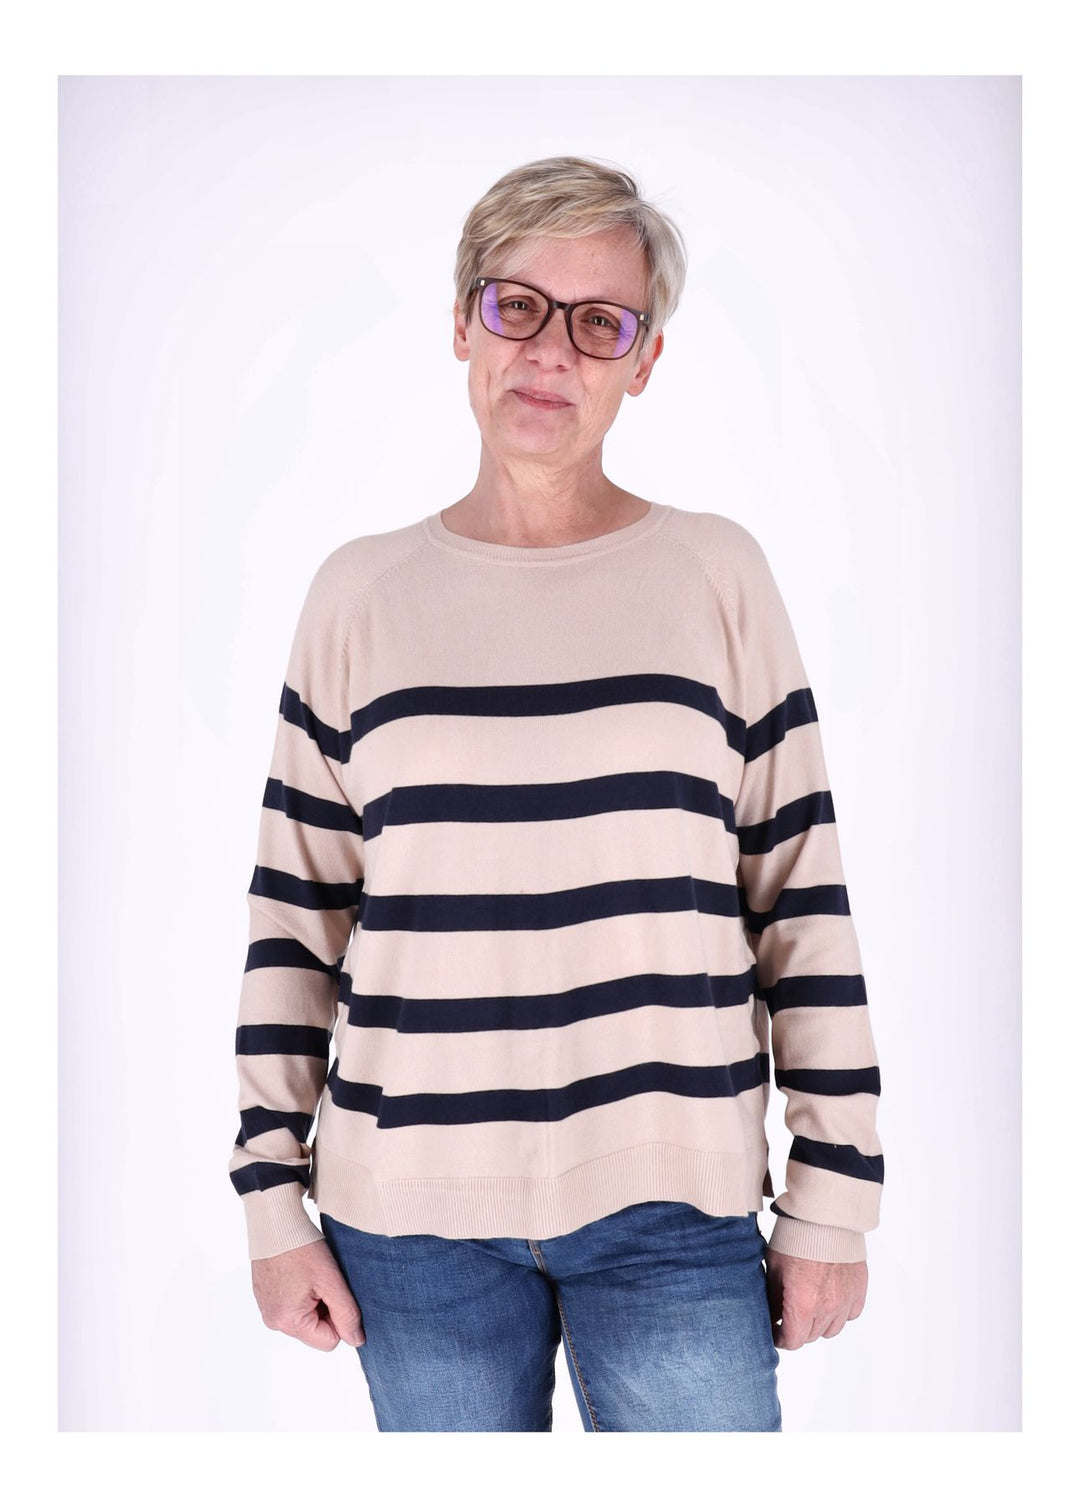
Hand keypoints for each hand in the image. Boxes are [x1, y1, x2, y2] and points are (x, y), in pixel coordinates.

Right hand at [251, 1237, 365, 1351]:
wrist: (275, 1221)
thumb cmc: (301, 1247)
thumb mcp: (331, 1280)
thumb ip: (346, 1314)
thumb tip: (357, 1341)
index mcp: (288, 1322)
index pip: (329, 1341)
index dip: (339, 1318)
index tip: (335, 1291)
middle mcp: (273, 1322)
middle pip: (315, 1330)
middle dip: (325, 1308)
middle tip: (323, 1279)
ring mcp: (266, 1309)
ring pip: (304, 1317)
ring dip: (313, 1299)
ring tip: (310, 1274)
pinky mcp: (264, 1296)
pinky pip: (290, 1304)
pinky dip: (300, 1292)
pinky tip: (300, 1272)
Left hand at [764, 1249, 866, 1349]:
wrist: (824, 1216)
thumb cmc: (796, 1239)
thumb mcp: (774, 1268)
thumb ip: (774, 1299)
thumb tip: (772, 1317)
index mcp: (803, 1305)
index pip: (793, 1340)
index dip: (781, 1339)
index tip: (775, 1333)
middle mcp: (827, 1308)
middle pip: (811, 1336)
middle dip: (797, 1329)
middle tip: (788, 1316)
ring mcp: (846, 1300)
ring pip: (831, 1329)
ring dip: (819, 1323)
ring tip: (809, 1307)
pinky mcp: (859, 1289)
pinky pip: (850, 1314)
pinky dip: (840, 1312)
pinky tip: (829, 1298)